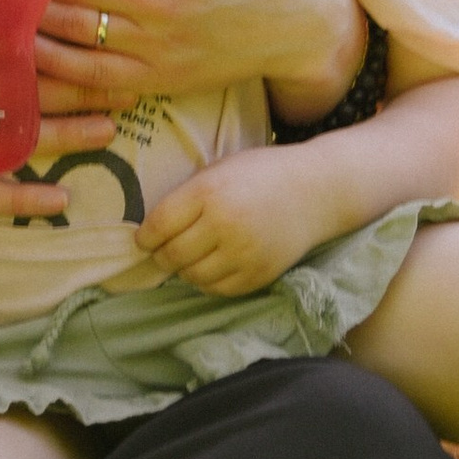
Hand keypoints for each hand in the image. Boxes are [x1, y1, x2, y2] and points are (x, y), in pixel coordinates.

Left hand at [137, 148, 332, 298]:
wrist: (315, 190)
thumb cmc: (261, 173)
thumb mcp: (220, 169)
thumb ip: (187, 195)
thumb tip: (152, 227)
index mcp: (209, 192)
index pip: (159, 225)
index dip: (145, 237)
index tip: (143, 238)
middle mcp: (224, 224)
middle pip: (172, 255)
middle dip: (161, 255)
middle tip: (162, 250)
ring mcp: (243, 253)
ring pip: (192, 276)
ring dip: (184, 269)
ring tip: (189, 256)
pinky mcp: (259, 275)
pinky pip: (218, 289)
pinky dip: (208, 281)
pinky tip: (211, 265)